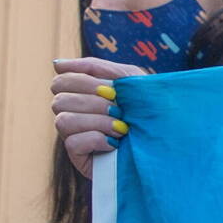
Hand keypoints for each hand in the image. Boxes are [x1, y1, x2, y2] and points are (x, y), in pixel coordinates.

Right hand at [52, 57, 144, 177]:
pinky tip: (114, 143)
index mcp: (82, 94)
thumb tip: (56, 64)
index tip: (109, 89)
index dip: (81, 81)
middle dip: (92, 102)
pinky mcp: (79, 158)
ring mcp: (74, 137)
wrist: (165, 145)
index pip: (61, 81)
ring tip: (121, 128)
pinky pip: (72, 143)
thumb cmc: (148, 108)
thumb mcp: (129, 80)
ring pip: (63, 121)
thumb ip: (97, 67)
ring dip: (96, 121)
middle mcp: (73, 114)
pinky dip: (96, 139)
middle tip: (118, 109)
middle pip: (59, 100)